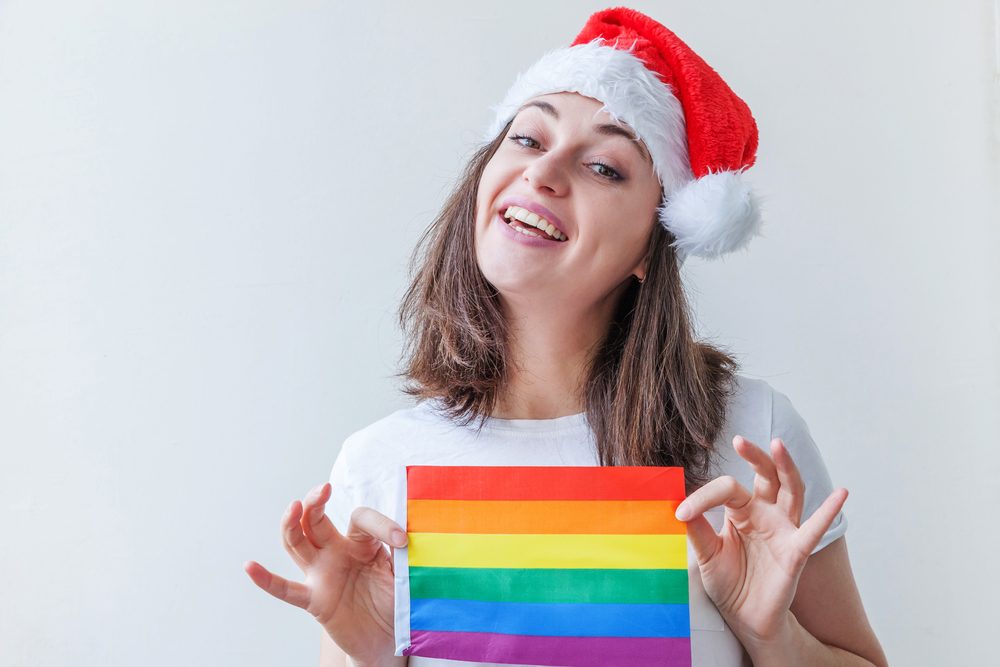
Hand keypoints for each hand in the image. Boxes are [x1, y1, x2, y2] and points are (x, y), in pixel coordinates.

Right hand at [243, 483, 406, 664]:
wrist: (389, 638)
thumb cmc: (395, 600)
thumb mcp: (403, 571)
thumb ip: (402, 552)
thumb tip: (410, 533)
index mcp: (361, 541)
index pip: (361, 518)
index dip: (381, 525)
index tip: (402, 540)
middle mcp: (336, 552)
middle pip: (316, 519)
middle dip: (316, 501)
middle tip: (324, 489)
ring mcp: (322, 574)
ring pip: (297, 543)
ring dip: (292, 525)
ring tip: (294, 507)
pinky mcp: (314, 600)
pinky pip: (286, 589)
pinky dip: (266, 580)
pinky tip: (250, 566)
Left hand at [674, 435, 847, 647]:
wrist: (746, 619)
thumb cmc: (729, 582)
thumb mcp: (706, 554)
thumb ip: (696, 530)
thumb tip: (679, 505)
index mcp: (741, 511)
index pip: (726, 489)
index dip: (703, 498)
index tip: (681, 512)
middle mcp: (765, 514)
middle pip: (766, 476)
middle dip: (756, 457)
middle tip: (740, 440)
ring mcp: (783, 530)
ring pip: (791, 491)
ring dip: (786, 468)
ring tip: (778, 445)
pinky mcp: (796, 552)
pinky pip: (814, 529)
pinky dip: (829, 511)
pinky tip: (842, 493)